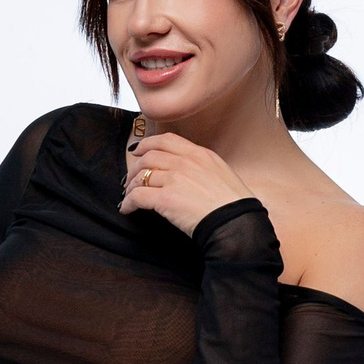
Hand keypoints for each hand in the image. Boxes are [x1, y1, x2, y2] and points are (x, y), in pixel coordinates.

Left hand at [121, 127, 248, 236]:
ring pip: (141, 176)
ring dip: (132, 186)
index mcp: (199, 154)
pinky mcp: (165, 199)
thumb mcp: (221, 173)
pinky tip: (127, 209)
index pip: (166, 140)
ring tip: (129, 195)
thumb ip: (201, 167)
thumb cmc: (234, 205)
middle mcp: (185, 162)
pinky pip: (138, 196)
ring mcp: (174, 179)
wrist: (236, 223)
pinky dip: (128, 202)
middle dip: (135, 167)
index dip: (148, 144)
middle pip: (149, 157)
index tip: (139, 151)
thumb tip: (187, 174)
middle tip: (131, 179)